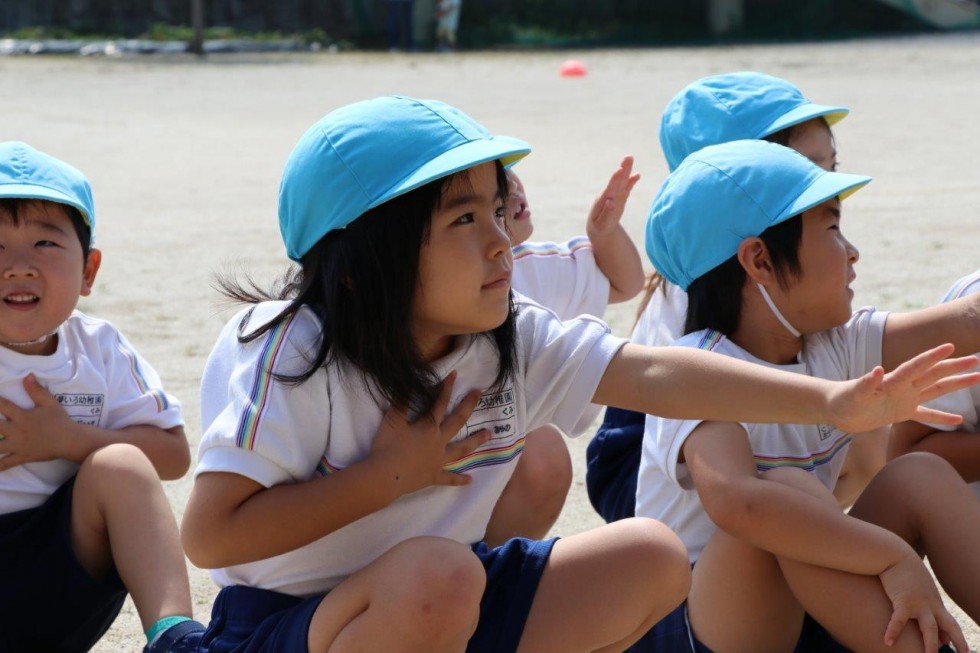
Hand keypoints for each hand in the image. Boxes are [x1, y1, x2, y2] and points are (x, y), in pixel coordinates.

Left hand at [0, 374, 77, 469]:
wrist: (70, 440)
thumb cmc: (60, 420)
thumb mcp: (50, 403)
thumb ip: (36, 390)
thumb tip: (27, 375)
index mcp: (22, 416)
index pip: (2, 405)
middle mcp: (17, 431)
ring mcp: (17, 446)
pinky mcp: (21, 457)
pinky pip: (4, 464)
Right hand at [369, 371, 489, 495]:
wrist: (385, 476)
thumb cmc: (387, 446)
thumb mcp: (392, 420)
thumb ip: (401, 401)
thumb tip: (407, 381)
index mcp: (428, 426)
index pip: (440, 403)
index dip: (446, 388)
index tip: (455, 375)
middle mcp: (438, 441)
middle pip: (457, 421)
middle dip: (468, 406)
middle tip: (479, 394)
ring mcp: (438, 460)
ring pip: (461, 449)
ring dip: (475, 441)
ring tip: (489, 435)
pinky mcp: (433, 476)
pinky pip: (449, 478)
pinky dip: (459, 480)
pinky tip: (470, 480)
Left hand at [586, 155, 639, 240]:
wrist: (599, 227)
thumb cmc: (600, 227)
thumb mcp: (602, 224)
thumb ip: (607, 213)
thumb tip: (611, 202)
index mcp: (603, 200)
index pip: (610, 188)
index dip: (615, 179)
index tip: (619, 170)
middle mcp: (609, 194)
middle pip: (617, 180)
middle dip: (623, 169)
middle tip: (628, 157)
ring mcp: (615, 195)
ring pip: (622, 181)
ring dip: (627, 170)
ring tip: (630, 158)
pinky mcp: (620, 197)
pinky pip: (626, 188)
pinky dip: (631, 181)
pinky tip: (637, 175)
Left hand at [827, 344, 979, 433]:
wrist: (836, 410)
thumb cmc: (843, 400)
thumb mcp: (853, 393)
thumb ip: (865, 383)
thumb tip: (877, 370)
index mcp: (892, 381)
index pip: (916, 367)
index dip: (932, 357)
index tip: (950, 347)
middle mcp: (902, 387)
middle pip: (933, 374)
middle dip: (954, 366)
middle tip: (976, 360)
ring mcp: (904, 399)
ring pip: (935, 390)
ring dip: (955, 384)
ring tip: (976, 377)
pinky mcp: (900, 412)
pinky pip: (925, 415)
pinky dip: (941, 417)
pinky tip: (959, 420)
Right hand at [879, 552, 967, 651]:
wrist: (895, 554)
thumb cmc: (905, 572)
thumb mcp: (920, 587)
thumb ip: (926, 602)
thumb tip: (925, 613)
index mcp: (935, 602)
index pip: (950, 624)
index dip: (956, 638)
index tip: (961, 651)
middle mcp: (931, 604)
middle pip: (949, 626)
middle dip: (958, 642)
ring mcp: (917, 603)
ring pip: (929, 627)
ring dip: (931, 644)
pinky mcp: (902, 601)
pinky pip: (898, 620)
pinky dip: (893, 631)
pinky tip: (888, 641)